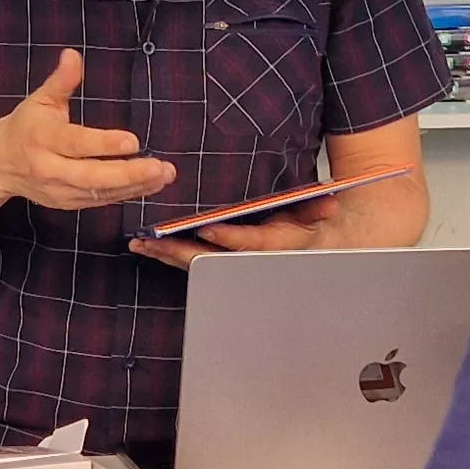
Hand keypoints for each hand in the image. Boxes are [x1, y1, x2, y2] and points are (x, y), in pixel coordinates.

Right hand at [0, 50, 173, 212]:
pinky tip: (152, 184)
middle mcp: (50, 169)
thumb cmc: (26, 126)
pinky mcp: (69, 203)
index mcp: (42, 139)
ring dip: (135, 186)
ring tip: (164, 174)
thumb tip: (73, 55)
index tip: (133, 141)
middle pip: (91, 176)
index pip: (76, 144)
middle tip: (158, 167)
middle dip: (127, 174)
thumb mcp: (40, 100)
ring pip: (100, 193)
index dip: (104, 144)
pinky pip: (102, 201)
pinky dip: (128, 194)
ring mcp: (60, 191)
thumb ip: (60, 81)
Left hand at [129, 198, 329, 268]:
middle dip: (182, 252)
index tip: (208, 230)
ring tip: (141, 243)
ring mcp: (231, 264)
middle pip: (212, 261)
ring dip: (167, 254)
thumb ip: (318, 208)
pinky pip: (191, 263)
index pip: (250, 244)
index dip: (230, 239)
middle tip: (155, 242)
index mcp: (273, 246)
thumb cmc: (305, 228)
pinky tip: (148, 247)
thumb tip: (329, 204)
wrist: (305, 251)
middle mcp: (249, 260)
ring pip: (196, 264)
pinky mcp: (218, 263)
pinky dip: (169, 255)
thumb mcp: (316, 214)